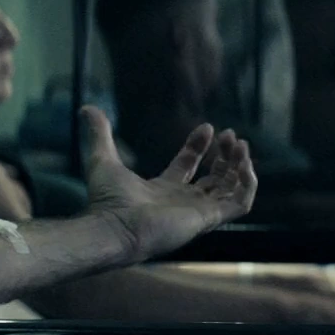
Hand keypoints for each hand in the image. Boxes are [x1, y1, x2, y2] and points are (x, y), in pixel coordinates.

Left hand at [82, 107, 256, 259]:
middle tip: (232, 136)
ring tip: (241, 145)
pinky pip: (240, 204)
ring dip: (240, 167)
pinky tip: (245, 163)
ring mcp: (198, 213)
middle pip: (214, 179)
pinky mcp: (208, 220)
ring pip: (231, 190)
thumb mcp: (103, 159)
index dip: (199, 145)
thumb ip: (99, 135)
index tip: (208, 127)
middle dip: (225, 156)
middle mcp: (183, 203)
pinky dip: (248, 184)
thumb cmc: (108, 201)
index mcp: (163, 191)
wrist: (114, 227)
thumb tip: (86, 107)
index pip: (189, 166)